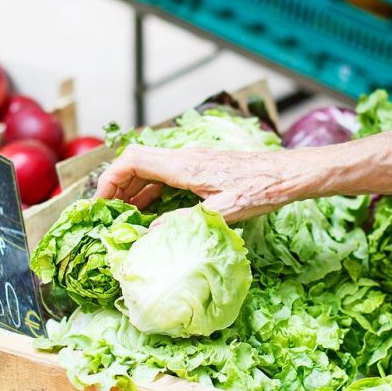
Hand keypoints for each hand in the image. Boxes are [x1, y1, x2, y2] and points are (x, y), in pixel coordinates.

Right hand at [95, 145, 301, 221]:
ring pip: (151, 170)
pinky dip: (151, 191)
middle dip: (116, 187)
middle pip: (137, 164)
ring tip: (123, 218)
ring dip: (133, 191)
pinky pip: (166, 176)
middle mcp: (185, 158)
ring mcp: (193, 161)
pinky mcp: (202, 168)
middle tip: (106, 216)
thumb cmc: (264, 189)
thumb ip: (186, 221)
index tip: (100, 203)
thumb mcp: (226, 212)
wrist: (290, 174)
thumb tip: (151, 232)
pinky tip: (151, 211)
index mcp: (186, 165)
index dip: (110, 179)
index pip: (133, 160)